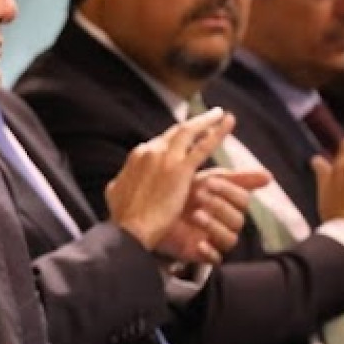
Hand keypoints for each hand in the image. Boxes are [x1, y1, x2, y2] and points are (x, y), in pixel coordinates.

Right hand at [104, 108, 233, 251]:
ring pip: (189, 131)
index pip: (160, 142)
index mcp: (137, 156)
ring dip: (207, 120)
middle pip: (176, 131)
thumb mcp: (114, 194)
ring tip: (221, 114)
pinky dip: (217, 133)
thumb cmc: (123, 218)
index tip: (188, 136)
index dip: (175, 138)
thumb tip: (118, 181)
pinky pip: (203, 146)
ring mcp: (165, 157)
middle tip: (209, 116)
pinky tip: (228, 123)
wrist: (129, 229)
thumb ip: (121, 182)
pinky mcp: (180, 169)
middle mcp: (150, 150)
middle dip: (194, 123)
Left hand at [153, 168, 270, 264]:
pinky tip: (200, 243)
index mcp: (231, 205)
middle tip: (198, 195)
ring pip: (230, 239)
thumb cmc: (186, 194)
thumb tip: (268, 176)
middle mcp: (227, 223)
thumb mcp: (207, 180)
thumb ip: (237, 178)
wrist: (155, 212)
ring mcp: (216, 240)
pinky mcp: (204, 255)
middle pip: (237, 220)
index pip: (242, 200)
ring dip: (215, 226)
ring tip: (196, 215)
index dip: (228, 191)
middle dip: (219, 206)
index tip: (209, 181)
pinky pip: (216, 259)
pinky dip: (210, 252)